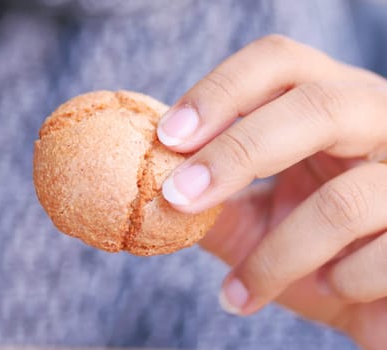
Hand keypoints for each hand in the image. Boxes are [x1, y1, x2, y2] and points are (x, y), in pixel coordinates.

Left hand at [157, 35, 386, 349]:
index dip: (219, 91)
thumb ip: (212, 203)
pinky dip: (334, 285)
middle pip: (316, 106)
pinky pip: (381, 258)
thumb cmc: (317, 253)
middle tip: (178, 197)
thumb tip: (147, 193)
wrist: (379, 301)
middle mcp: (379, 122)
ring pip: (341, 201)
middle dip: (236, 154)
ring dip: (273, 258)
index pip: (278, 64)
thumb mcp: (257, 222)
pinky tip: (325, 292)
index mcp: (330, 105)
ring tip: (237, 294)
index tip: (168, 137)